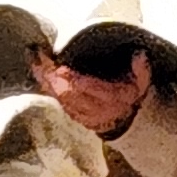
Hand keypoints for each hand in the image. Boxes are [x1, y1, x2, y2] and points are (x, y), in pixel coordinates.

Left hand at [30, 46, 149, 136]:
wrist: (124, 121)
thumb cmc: (129, 95)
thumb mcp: (141, 82)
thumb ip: (141, 70)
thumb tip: (139, 55)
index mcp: (112, 98)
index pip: (92, 90)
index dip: (75, 80)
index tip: (62, 69)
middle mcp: (96, 109)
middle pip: (70, 95)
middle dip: (54, 79)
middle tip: (41, 61)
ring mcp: (83, 115)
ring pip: (61, 99)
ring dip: (47, 82)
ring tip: (35, 63)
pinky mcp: (74, 116)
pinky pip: (59, 103)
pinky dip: (49, 88)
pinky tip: (39, 74)